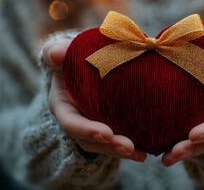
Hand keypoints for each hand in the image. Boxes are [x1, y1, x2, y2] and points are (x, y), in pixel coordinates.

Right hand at [43, 38, 146, 161]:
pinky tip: (147, 150)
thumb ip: (56, 51)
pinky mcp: (108, 124)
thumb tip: (56, 55)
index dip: (87, 130)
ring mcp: (93, 124)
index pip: (72, 123)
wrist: (83, 62)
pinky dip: (132, 146)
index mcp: (63, 106)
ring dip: (121, 151)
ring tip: (141, 154)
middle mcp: (77, 120)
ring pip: (105, 145)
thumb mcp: (61, 50)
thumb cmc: (71, 56)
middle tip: (128, 147)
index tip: (106, 133)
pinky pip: (117, 139)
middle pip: (91, 140)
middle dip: (109, 146)